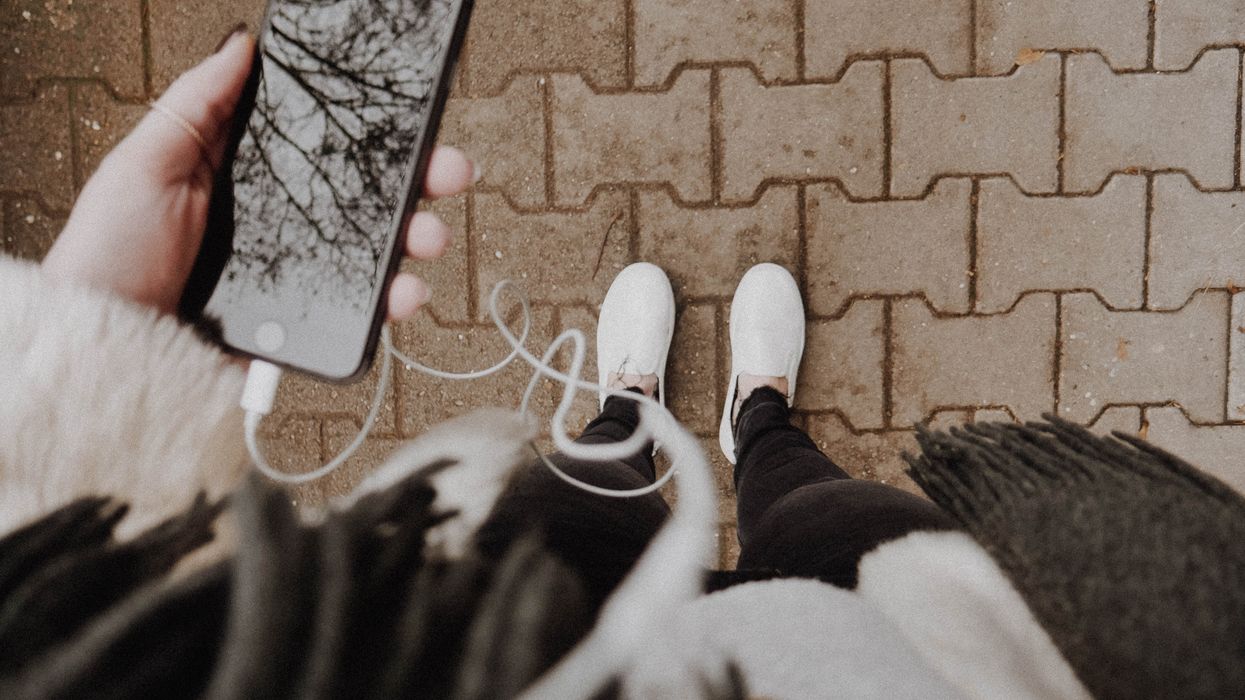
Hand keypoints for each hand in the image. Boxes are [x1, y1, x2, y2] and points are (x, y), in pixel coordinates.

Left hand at [41, 28, 472, 320]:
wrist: (107, 347)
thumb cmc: (111, 255)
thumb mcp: (146, 163)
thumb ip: (199, 104)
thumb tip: (242, 44)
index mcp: (251, 180)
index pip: (326, 149)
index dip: (373, 136)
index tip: (413, 122)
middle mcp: (284, 226)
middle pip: (367, 198)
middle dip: (419, 183)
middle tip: (449, 172)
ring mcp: (299, 276)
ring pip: (377, 254)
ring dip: (418, 241)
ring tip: (428, 239)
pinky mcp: (307, 326)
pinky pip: (363, 312)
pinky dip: (394, 302)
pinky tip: (404, 292)